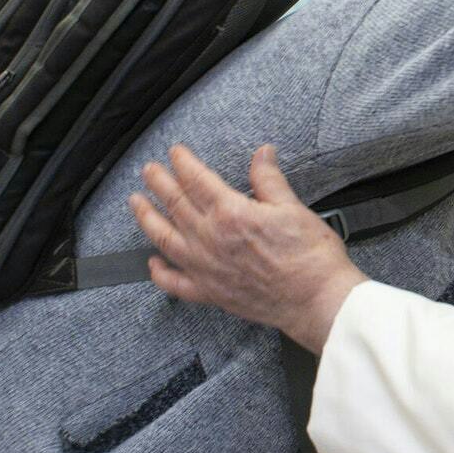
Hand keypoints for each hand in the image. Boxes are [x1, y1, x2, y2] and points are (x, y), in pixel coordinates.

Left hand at [131, 144, 366, 353]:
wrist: (317, 299)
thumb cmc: (310, 256)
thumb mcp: (292, 207)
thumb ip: (269, 179)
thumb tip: (261, 154)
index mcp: (231, 213)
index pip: (197, 180)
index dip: (183, 163)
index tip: (175, 153)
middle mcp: (211, 239)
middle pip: (176, 204)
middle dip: (159, 183)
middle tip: (149, 170)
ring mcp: (206, 268)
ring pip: (165, 238)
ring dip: (147, 218)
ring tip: (136, 203)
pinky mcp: (210, 293)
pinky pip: (175, 283)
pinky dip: (159, 272)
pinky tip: (152, 262)